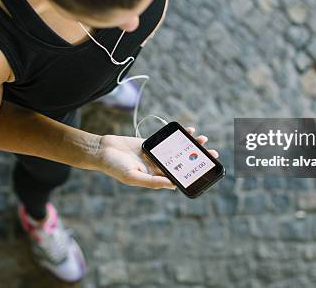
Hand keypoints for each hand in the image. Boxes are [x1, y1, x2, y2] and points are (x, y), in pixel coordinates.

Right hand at [94, 127, 218, 189]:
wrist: (103, 150)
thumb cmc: (114, 167)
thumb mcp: (133, 177)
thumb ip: (152, 181)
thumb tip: (172, 185)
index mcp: (154, 178)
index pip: (177, 176)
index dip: (191, 174)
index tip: (205, 170)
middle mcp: (157, 167)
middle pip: (181, 162)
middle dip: (196, 158)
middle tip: (212, 154)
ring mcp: (155, 154)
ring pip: (177, 150)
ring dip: (190, 146)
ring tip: (204, 141)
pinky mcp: (151, 143)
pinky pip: (168, 140)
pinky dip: (178, 136)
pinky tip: (189, 131)